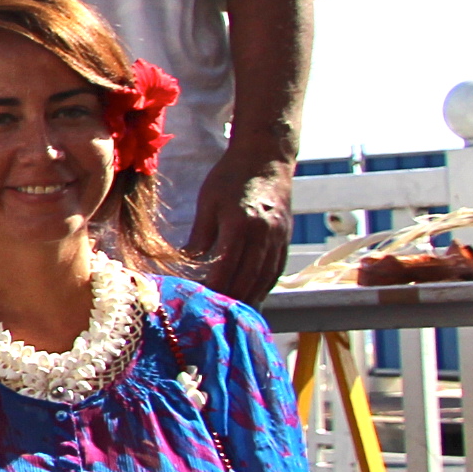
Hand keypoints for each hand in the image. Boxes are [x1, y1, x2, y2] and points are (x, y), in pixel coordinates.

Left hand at [188, 156, 294, 304]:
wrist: (267, 156)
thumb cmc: (231, 176)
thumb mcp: (208, 201)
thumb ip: (200, 234)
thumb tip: (186, 261)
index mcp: (241, 224)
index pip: (227, 267)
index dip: (215, 288)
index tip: (202, 301)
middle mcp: (264, 234)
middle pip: (248, 278)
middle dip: (232, 299)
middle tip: (217, 315)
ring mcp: (279, 236)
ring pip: (265, 277)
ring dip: (251, 297)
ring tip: (236, 313)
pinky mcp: (286, 236)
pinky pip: (277, 268)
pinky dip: (265, 285)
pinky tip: (254, 295)